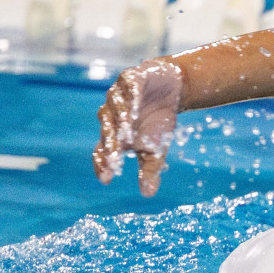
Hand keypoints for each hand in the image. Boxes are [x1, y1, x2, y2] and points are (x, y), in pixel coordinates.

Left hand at [92, 57, 184, 195]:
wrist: (171, 89)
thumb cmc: (158, 121)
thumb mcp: (156, 150)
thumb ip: (149, 170)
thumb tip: (147, 194)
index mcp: (113, 134)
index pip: (101, 150)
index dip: (102, 164)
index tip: (107, 179)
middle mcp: (111, 115)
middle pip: (107, 130)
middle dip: (110, 145)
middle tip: (114, 160)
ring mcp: (119, 95)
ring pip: (114, 108)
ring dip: (120, 120)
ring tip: (126, 134)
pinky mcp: (131, 78)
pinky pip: (128, 88)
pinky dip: (130, 98)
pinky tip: (135, 109)